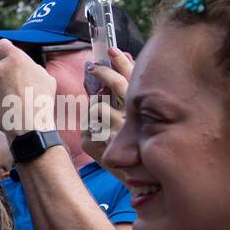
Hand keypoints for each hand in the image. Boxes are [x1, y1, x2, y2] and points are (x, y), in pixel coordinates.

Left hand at [0, 38, 55, 136]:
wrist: (28, 122)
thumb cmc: (41, 99)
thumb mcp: (45, 77)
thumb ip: (32, 68)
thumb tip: (28, 69)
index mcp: (15, 58)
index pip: (1, 44)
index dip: (3, 48)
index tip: (6, 52)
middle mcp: (0, 68)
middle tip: (9, 74)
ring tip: (11, 91)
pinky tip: (7, 101)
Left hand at [83, 47, 132, 164]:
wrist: (140, 179)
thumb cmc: (137, 147)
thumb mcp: (134, 122)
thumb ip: (123, 99)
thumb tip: (111, 74)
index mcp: (142, 110)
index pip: (133, 79)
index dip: (122, 62)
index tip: (112, 49)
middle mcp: (133, 118)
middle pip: (118, 85)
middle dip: (104, 72)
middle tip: (91, 66)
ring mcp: (118, 130)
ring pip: (98, 106)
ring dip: (94, 109)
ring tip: (99, 120)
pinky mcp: (102, 143)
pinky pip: (87, 127)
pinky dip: (89, 129)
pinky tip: (96, 138)